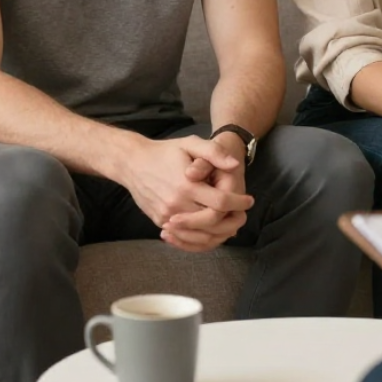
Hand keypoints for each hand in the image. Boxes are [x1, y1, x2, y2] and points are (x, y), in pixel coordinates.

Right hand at [115, 132, 252, 242]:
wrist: (132, 163)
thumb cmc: (165, 152)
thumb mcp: (190, 143)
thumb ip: (214, 152)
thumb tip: (235, 165)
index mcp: (186, 185)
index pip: (220, 202)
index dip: (239, 202)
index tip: (249, 200)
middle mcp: (176, 203)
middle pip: (212, 222)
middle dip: (232, 220)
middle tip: (242, 214)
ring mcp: (166, 215)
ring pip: (200, 235)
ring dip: (219, 232)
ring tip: (230, 222)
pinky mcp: (160, 221)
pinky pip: (185, 237)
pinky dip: (201, 236)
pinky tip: (211, 228)